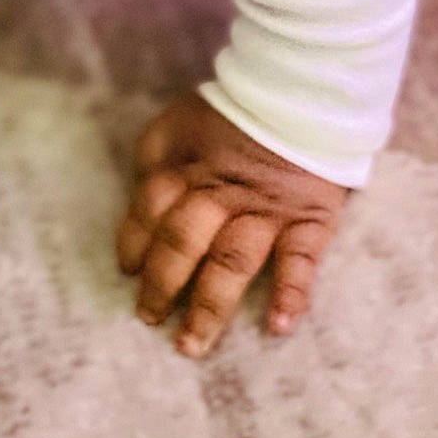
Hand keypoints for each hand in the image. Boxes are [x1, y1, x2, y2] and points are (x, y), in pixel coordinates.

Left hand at [116, 92, 346, 358]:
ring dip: (211, 306)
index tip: (128, 272)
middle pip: (184, 242)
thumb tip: (137, 193)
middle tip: (149, 321)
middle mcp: (223, 194)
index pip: (151, 209)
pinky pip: (301, 261)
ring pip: (232, 261)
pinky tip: (278, 327)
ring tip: (192, 345)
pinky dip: (291, 294)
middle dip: (162, 286)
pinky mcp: (309, 219)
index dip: (135, 242)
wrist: (302, 92)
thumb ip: (157, 156)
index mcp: (189, 167)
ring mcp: (267, 210)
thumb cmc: (235, 110)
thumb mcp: (181, 120)